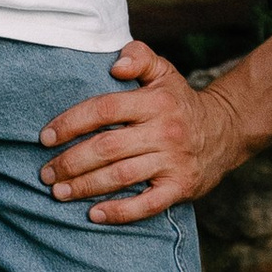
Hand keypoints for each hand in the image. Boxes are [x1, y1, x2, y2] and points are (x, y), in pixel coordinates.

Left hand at [38, 40, 250, 222]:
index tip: (46, 137)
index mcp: (154, 101)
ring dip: (85, 187)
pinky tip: (94, 214)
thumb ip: (139, 56)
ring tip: (59, 193)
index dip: (71, 123)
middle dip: (70, 162)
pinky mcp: (181, 186)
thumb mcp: (164, 72)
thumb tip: (116, 64)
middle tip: (46, 173)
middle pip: (107, 147)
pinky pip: (148, 204)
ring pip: (121, 176)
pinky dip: (119, 212)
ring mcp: (173, 161)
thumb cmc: (179, 102)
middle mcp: (164, 130)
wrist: (226, 130)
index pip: (104, 110)